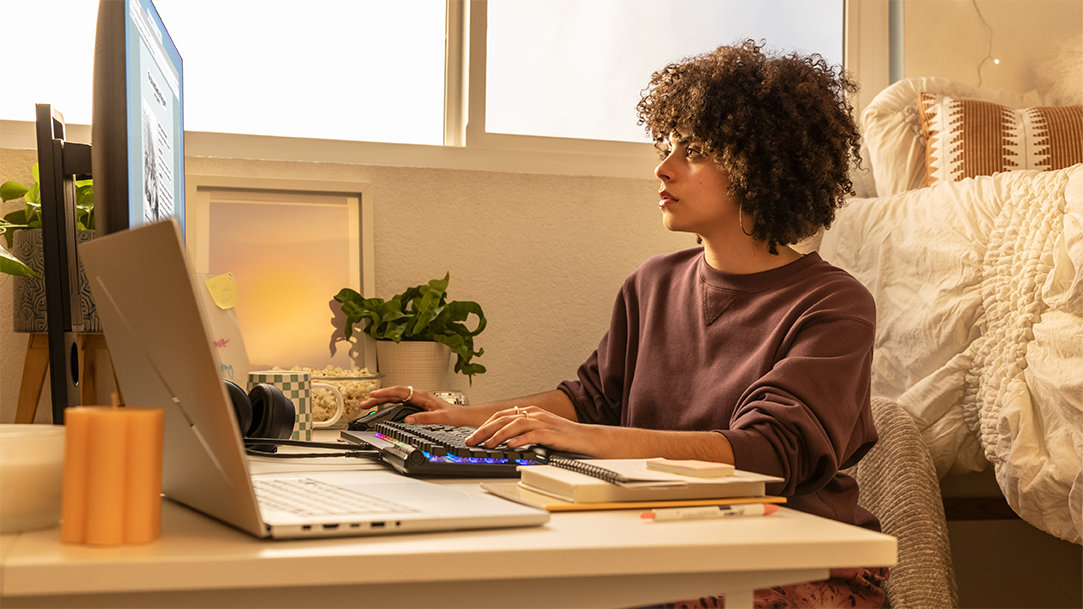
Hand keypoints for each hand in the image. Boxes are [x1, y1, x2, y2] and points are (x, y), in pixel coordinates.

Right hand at [358, 386, 476, 426]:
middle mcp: (419, 397)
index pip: (400, 392)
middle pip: (394, 394)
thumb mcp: (441, 419)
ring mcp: (418, 402)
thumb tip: (408, 420)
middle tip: (363, 403)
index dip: (385, 393)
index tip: (372, 395)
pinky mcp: (418, 408)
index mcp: (423, 396)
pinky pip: (400, 404)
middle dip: (378, 398)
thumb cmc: (456, 417)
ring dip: (381, 401)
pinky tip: (383, 410)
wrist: (464, 419)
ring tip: (368, 406)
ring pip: (395, 399)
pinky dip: (389, 406)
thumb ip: (424, 419)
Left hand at [464, 405, 604, 455]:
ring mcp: (543, 422)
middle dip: (484, 430)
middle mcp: (534, 414)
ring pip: (515, 424)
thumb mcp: (539, 431)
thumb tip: (501, 442)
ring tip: (487, 444)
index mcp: (530, 412)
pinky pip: (532, 435)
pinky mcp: (552, 433)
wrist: (587, 438)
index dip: (484, 425)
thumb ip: (521, 433)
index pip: (501, 415)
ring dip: (499, 435)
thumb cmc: (564, 437)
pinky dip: (520, 440)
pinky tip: (510, 446)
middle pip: (503, 418)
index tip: (472, 435)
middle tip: (471, 440)